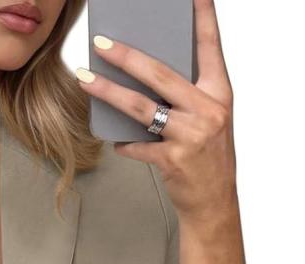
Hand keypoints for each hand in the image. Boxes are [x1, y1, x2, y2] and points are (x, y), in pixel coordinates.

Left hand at [76, 0, 237, 225]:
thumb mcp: (208, 119)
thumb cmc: (208, 157)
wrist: (214, 203)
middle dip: (127, 56)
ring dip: (108, 92)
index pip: (210, 45)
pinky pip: (138, 145)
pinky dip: (124, 142)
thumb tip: (146, 74)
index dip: (202, 16)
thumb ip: (186, 95)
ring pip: (141, 107)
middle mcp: (208, 110)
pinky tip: (116, 140)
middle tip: (101, 43)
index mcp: (220, 93)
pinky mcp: (173, 160)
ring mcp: (191, 135)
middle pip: (161, 74)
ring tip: (85, 79)